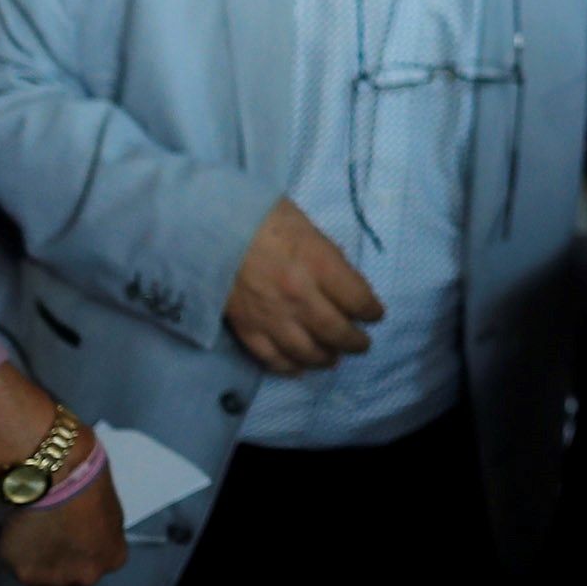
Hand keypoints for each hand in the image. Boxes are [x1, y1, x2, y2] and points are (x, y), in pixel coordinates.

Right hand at [0, 431, 126, 585]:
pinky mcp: (24, 573)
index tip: (69, 542)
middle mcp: (87, 577)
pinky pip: (18, 567)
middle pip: (69, 581)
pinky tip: (20, 534)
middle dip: (60, 566)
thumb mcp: (109, 514)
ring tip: (32, 539)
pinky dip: (18, 554)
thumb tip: (86, 539)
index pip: (96, 566)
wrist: (58, 478)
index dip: (80, 555)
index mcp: (112, 559)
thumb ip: (98, 536)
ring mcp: (55, 579)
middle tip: (48, 544)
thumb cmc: (89, 485)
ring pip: (42, 581)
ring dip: (37, 564)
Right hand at [224, 198, 382, 374]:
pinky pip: (272, 357)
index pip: (358, 299)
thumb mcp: (309, 229)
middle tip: (362, 345)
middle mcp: (300, 296)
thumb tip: (343, 282)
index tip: (375, 315)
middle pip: (336, 331)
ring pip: (307, 351)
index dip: (371, 311)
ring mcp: (272, 316)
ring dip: (326, 359)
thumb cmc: (264, 217)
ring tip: (334, 358)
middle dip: (354, 342)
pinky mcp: (247, 327)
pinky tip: (299, 368)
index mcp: (320, 265)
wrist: (211, 227)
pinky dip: (289, 367)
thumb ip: (328, 259)